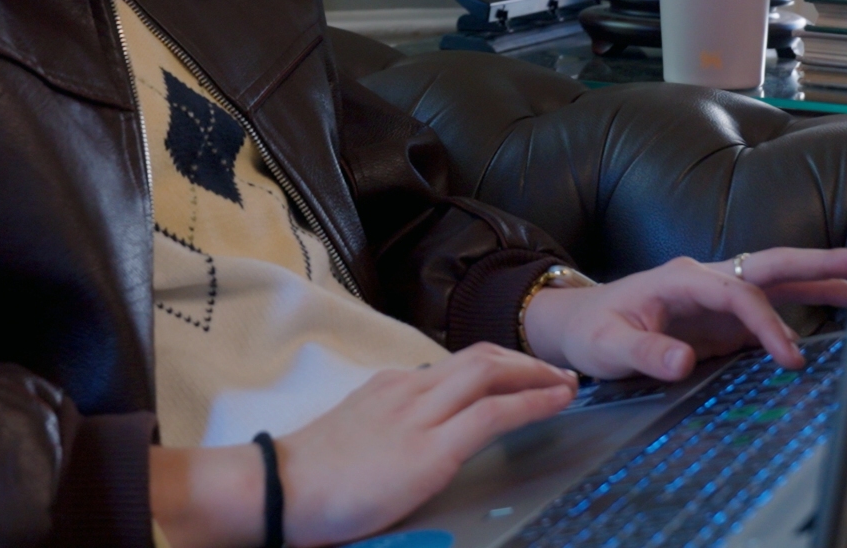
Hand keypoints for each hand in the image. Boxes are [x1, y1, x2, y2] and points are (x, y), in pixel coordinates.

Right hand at [147, 342, 576, 546]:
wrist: (281, 489)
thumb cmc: (310, 478)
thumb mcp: (356, 436)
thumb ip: (389, 429)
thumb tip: (414, 441)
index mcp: (391, 387)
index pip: (456, 365)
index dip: (499, 366)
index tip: (524, 375)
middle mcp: (409, 389)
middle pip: (481, 357)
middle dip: (525, 362)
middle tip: (557, 374)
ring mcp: (421, 414)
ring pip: (492, 373)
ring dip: (536, 375)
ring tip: (566, 385)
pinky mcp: (432, 448)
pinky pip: (493, 412)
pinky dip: (531, 403)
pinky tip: (554, 404)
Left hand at [520, 249, 846, 380]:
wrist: (575, 326)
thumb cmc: (589, 332)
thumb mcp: (607, 348)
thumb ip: (644, 353)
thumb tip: (683, 361)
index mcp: (681, 279)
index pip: (739, 292)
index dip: (768, 322)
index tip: (790, 357)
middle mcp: (706, 280)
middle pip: (769, 265)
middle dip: (817, 263)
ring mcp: (717, 298)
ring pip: (776, 282)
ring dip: (819, 282)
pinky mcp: (721, 320)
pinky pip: (769, 310)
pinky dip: (803, 310)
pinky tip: (834, 316)